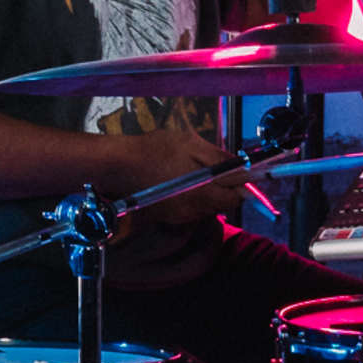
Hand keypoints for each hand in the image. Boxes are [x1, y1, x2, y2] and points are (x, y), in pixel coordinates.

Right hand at [102, 121, 236, 233]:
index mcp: (203, 193)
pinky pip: (193, 209)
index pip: (237, 197)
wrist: (118, 165)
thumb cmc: (154, 150)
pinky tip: (181, 181)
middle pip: (224, 204)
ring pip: (209, 207)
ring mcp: (181, 216)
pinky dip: (195, 197)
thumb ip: (220, 158)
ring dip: (210, 192)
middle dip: (225, 187)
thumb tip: (243, 168)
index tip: (239, 171)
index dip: (242, 184)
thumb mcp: (192, 144)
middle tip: (214, 167)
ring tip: (194, 171)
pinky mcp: (170, 217)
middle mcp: (194, 210)